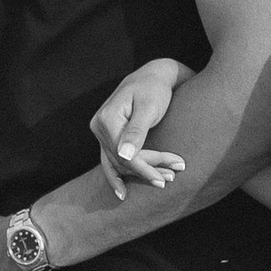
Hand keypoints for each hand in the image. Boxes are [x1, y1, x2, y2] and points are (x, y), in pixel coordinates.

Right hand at [92, 57, 195, 197]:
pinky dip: (118, 176)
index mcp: (107, 118)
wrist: (154, 76)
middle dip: (147, 170)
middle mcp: (99, 126)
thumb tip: (124, 155)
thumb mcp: (149, 107)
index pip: (125, 154)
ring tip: (165, 179)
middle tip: (171, 178)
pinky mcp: (108, 136)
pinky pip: (111, 160)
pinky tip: (123, 194)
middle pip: (122, 160)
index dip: (145, 168)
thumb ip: (136, 131)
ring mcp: (101, 132)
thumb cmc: (155, 88)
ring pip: (119, 162)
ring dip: (140, 173)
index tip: (166, 177)